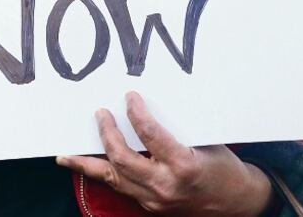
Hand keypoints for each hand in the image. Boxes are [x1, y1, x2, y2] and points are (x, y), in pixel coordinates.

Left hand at [56, 92, 272, 215]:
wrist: (238, 203)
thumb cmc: (223, 167)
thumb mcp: (205, 141)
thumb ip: (174, 129)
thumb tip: (145, 108)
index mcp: (183, 165)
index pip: (150, 135)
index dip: (135, 113)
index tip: (129, 97)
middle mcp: (165, 185)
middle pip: (122, 160)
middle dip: (107, 135)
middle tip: (100, 114)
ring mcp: (155, 200)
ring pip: (113, 179)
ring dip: (87, 164)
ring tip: (65, 155)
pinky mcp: (150, 207)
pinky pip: (121, 187)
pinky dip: (104, 175)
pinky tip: (88, 167)